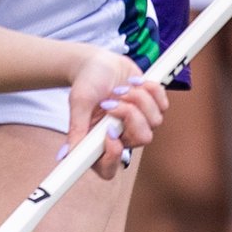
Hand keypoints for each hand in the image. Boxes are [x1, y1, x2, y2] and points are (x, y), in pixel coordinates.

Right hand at [62, 51, 164, 180]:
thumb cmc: (86, 83)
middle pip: (141, 140)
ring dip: (138, 99)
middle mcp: (120, 136)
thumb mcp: (78, 103)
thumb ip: (77, 129)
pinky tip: (134, 82)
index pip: (108, 168)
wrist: (99, 62)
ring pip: (155, 121)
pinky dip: (150, 90)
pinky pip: (163, 105)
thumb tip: (68, 155)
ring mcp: (139, 123)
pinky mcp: (153, 107)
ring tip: (121, 88)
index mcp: (98, 141)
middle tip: (113, 101)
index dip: (113, 156)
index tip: (109, 132)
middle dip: (130, 116)